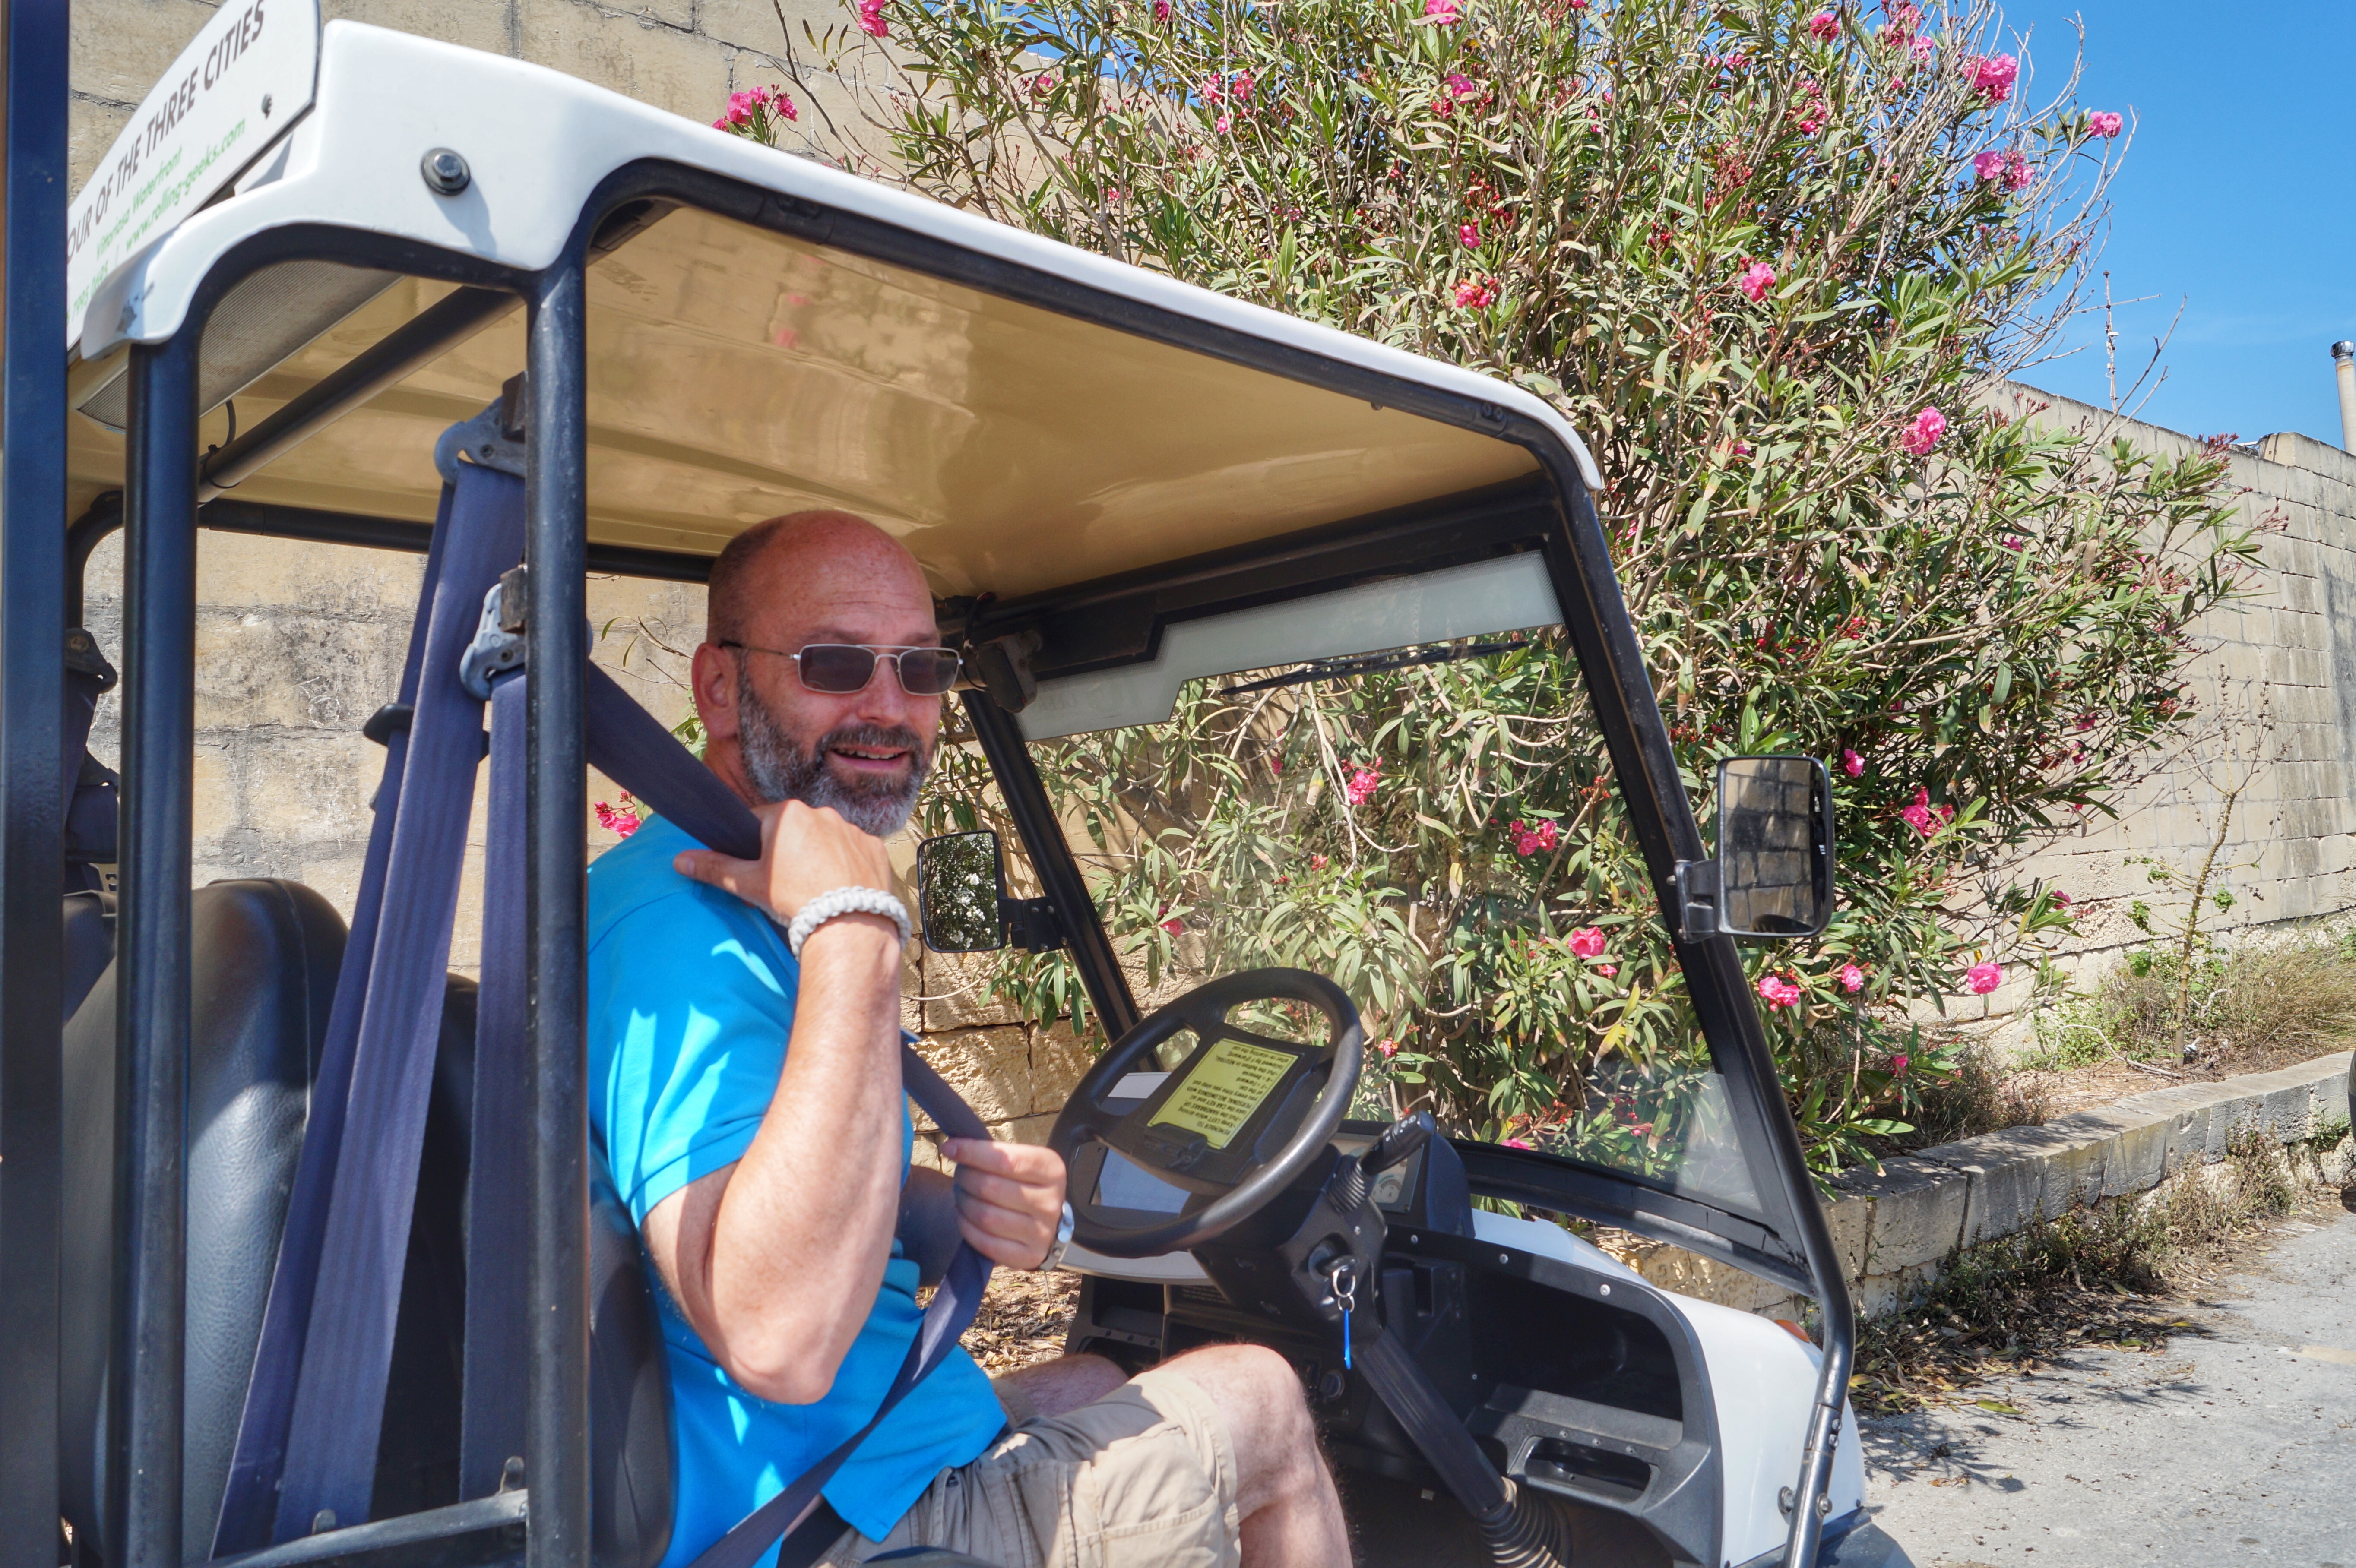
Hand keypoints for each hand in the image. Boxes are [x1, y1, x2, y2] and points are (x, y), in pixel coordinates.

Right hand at [673, 798, 894, 925]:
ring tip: (816, 889)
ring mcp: (853, 830)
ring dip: (820, 857)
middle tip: (787, 884)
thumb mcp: (750, 884)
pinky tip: (842, 889)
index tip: (759, 868)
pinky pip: (855, 853)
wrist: (849, 924)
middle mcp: (824, 813)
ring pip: (828, 841)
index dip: (755, 845)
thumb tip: (680, 860)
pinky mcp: (876, 849)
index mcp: (788, 814)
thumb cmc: (795, 900)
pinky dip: (848, 867)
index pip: (761, 821)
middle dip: (789, 851)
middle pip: (796, 830)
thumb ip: (715, 868)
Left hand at [942, 1139, 1067, 1270]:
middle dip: (965, 1178)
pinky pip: (987, 1243)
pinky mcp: (1029, 1257)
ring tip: (961, 1195)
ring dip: (964, 1203)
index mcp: (1052, 1170)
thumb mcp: (1022, 1161)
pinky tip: (964, 1217)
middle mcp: (1051, 1202)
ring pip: (986, 1216)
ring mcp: (1042, 1232)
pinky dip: (967, 1228)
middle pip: (991, 1187)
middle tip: (959, 1174)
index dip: (972, 1153)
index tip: (949, 1148)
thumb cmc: (1025, 1184)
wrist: (1046, 1222)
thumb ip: (995, 1154)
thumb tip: (953, 1147)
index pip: (1005, 1160)